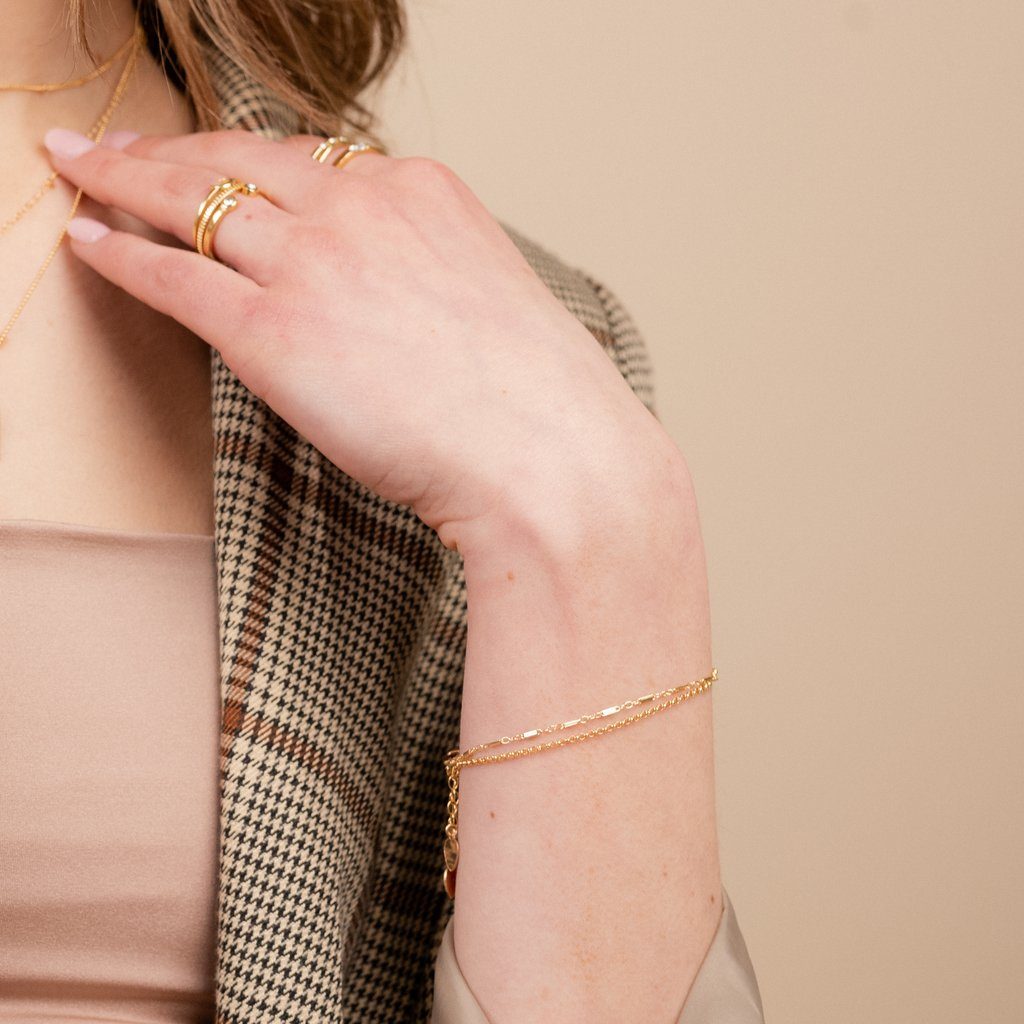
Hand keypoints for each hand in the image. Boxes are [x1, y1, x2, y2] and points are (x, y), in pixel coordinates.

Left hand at [44, 127, 671, 557]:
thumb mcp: (486, 298)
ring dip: (125, 185)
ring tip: (84, 176)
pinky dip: (120, 255)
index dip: (242, 155)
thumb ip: (423, 272)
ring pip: (191, 202)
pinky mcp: (274, 333)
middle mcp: (361, 207)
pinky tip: (88, 242)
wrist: (548, 458)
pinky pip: (173, 275)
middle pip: (236, 160)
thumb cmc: (534, 400)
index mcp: (420, 192)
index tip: (213, 158)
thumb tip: (380, 296)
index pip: (306, 156)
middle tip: (115, 148)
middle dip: (165, 149)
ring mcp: (314, 264)